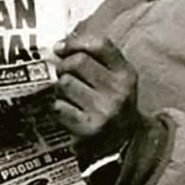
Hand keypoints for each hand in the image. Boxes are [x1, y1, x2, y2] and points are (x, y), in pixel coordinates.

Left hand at [52, 33, 143, 161]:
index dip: (74, 42)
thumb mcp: (114, 77)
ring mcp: (103, 111)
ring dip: (61, 89)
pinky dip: (59, 108)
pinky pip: (58, 107)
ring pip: (64, 84)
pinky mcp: (87, 129)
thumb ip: (95, 57)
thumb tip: (59, 45)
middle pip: (76, 62)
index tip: (60, 48)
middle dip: (64, 67)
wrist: (123, 143)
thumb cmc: (111, 101)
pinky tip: (70, 112)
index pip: (99, 44)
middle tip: (65, 75)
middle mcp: (118, 91)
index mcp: (126, 74)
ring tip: (70, 96)